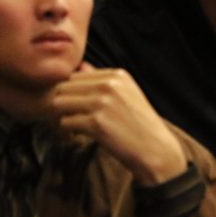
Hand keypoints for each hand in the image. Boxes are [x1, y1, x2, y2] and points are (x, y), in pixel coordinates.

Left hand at [50, 62, 186, 185]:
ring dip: (60, 117)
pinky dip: (65, 132)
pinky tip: (76, 137)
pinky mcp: (96, 123)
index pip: (75, 76)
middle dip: (62, 104)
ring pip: (59, 103)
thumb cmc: (139, 125)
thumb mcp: (126, 94)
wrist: (156, 150)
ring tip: (70, 128)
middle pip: (64, 87)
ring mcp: (102, 103)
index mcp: (117, 75)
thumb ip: (102, 80)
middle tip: (67, 119)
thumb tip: (81, 66)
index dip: (71, 93)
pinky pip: (65, 122)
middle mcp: (109, 85)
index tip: (75, 108)